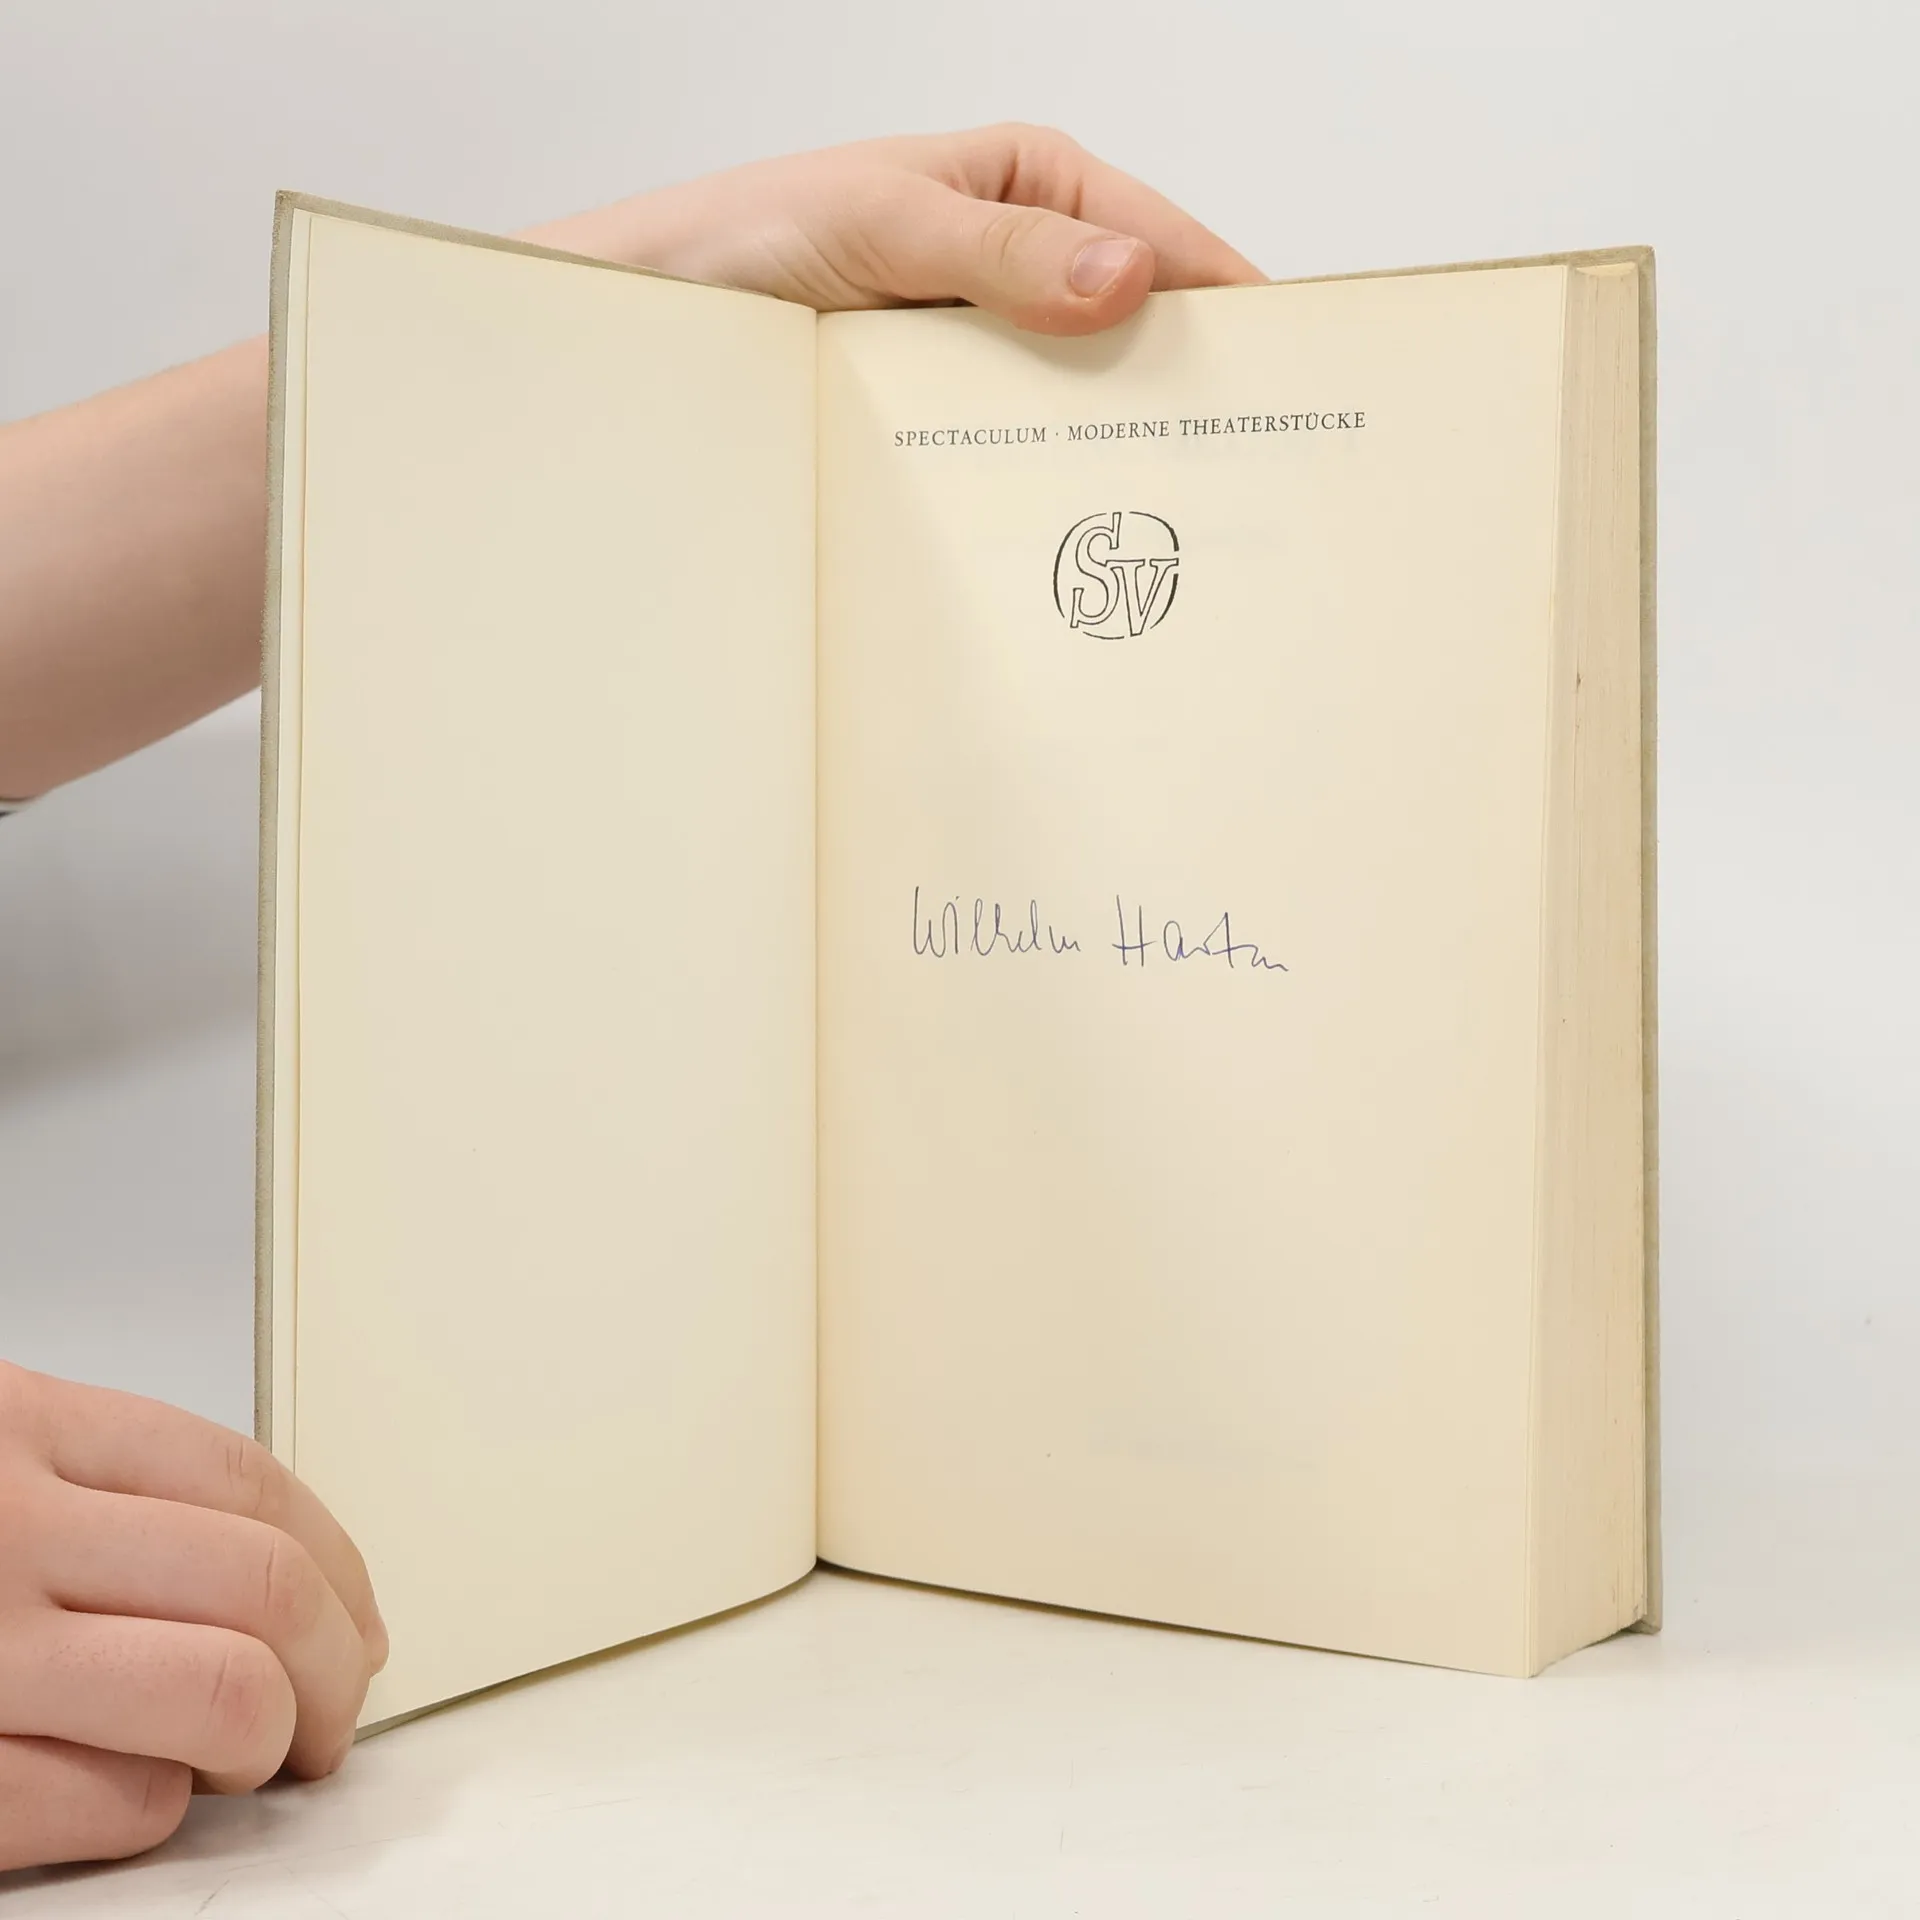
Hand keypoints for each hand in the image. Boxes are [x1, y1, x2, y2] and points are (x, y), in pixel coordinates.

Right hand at [0, 1363, 385, 1870]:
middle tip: (330, 1715)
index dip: (335, 1564)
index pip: (244, 1481)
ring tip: (247, 1762)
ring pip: (224, 1691)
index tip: (361, 1624)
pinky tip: (132, 1798)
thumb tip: (276, 1577)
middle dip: (333, 1667)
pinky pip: (119, 1803)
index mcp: (19, 1430)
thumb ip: (94, 1492)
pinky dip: (155, 1813)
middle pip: (263, 1585)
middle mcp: (5, 1527)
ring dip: (266, 1741)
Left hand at [1, 124, 1260, 798]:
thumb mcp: (860, 225)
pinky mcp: (914, 453)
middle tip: (1254, 504)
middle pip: (1135, 349)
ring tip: (1178, 565)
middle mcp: (1002, 284)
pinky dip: (1040, 523)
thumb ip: (993, 252)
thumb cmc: (705, 258)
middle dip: (1190, 415)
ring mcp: (960, 377)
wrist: (586, 353)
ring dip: (1117, 488)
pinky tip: (1066, 578)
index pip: (1164, 247)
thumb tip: (1127, 284)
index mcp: (1016, 192)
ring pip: (1074, 428)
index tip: (1300, 389)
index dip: (1235, 315)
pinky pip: (1003, 482)